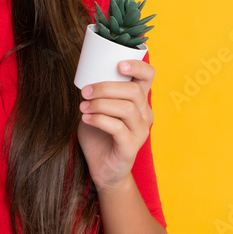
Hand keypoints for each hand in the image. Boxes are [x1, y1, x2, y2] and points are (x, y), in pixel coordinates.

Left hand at [76, 59, 154, 191]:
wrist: (103, 168)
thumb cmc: (100, 135)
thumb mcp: (98, 109)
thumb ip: (97, 94)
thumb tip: (85, 78)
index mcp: (139, 101)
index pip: (148, 76)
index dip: (138, 66)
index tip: (119, 65)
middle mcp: (144, 114)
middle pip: (133, 91)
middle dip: (106, 87)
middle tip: (85, 92)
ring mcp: (140, 131)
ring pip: (127, 108)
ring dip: (101, 104)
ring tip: (84, 107)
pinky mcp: (131, 147)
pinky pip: (118, 128)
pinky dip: (99, 120)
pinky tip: (86, 119)